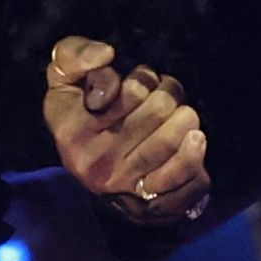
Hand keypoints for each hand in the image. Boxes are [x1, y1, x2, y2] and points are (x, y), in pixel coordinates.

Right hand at [45, 37, 211, 223]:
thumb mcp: (63, 80)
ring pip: (177, 138)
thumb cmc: (81, 112)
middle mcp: (96, 162)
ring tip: (179, 117)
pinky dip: (196, 155)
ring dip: (186, 119)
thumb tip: (105, 55)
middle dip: (169, 94)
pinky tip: (193, 142)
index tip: (138, 84)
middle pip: (160, 109)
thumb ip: (75, 56)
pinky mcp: (151, 205)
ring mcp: (125, 186)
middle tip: (163, 97)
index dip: (144, 78)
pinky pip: (188, 178)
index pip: (131, 90)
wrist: (90, 170)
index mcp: (72, 131)